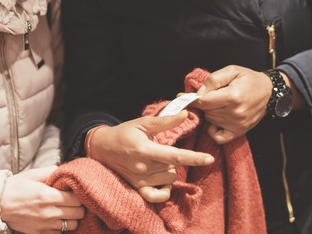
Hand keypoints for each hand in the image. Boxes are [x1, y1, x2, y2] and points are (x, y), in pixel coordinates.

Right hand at [0, 166, 84, 232]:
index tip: (74, 191)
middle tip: (72, 200)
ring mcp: (46, 225)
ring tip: (66, 210)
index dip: (78, 194)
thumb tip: (66, 170)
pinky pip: (60, 233)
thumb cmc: (14, 189)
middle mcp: (49, 212)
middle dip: (79, 206)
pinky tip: (56, 218)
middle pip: (78, 213)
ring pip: (72, 225)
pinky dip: (61, 226)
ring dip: (72, 217)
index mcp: (48, 196)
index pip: (77, 199)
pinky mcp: (40, 233)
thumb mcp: (32, 174)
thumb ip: (51, 171)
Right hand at [88, 112, 213, 202]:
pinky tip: (161, 181)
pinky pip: (158, 196)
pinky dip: (164, 190)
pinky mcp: (136, 187)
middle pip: (173, 168)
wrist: (102, 147)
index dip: (194, 157)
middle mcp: (142, 167)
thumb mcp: (143, 123)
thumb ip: (165, 121)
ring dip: (167, 171)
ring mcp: (139, 180)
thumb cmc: (124, 133)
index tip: (209, 159)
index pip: (175, 156)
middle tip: (159, 150)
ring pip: (168, 180)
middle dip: (172, 159)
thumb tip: (185, 115)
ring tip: (156, 161)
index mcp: (145, 149)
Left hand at [192, 65, 272, 143]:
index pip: (204, 101)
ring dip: (210, 112)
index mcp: (233, 96)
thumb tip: (198, 92)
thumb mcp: (232, 71)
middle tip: (213, 95)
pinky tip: (217, 120)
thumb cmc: (249, 79)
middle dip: (204, 102)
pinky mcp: (239, 132)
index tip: (181, 96)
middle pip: (206, 110)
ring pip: (210, 120)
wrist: (269, 92)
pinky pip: (218, 137)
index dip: (191, 99)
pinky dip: (213, 130)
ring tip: (220, 103)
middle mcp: (235, 113)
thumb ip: (213, 79)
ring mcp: (237, 124)